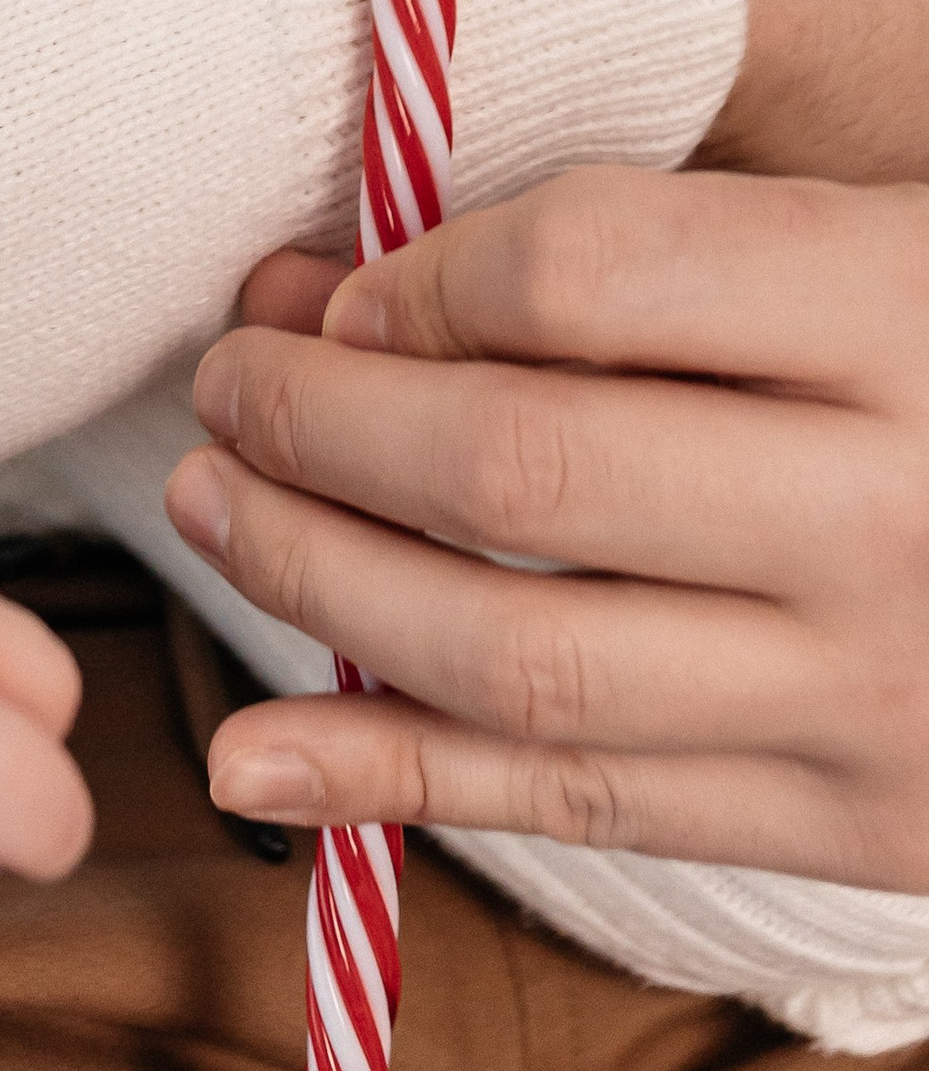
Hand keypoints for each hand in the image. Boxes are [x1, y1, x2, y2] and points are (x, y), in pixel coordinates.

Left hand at [164, 171, 928, 886]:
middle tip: (224, 380)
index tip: (345, 285)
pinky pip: (579, 809)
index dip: (421, 275)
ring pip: (519, 656)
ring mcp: (872, 696)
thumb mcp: (877, 239)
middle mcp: (892, 511)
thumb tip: (333, 292)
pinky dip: (388, 785)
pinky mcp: (859, 832)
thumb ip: (636, 255)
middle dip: (319, 426)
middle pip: (520, 473)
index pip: (588, 274)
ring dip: (317, 580)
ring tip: (212, 505)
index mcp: (906, 310)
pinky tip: (250, 755)